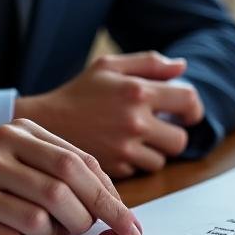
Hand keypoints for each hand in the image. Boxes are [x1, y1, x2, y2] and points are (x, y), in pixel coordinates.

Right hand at [15, 51, 204, 177]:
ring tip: (134, 141)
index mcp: (137, 91)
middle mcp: (134, 121)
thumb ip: (148, 63)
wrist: (41, 124)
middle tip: (158, 130)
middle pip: (180, 140)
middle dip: (173, 135)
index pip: (189, 101)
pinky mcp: (115, 169)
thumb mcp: (108, 68)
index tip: (186, 114)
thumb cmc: (78, 93)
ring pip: (161, 160)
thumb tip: (182, 67)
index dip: (193, 108)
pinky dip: (133, 164)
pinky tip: (118, 151)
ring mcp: (124, 148)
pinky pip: (139, 171)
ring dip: (153, 152)